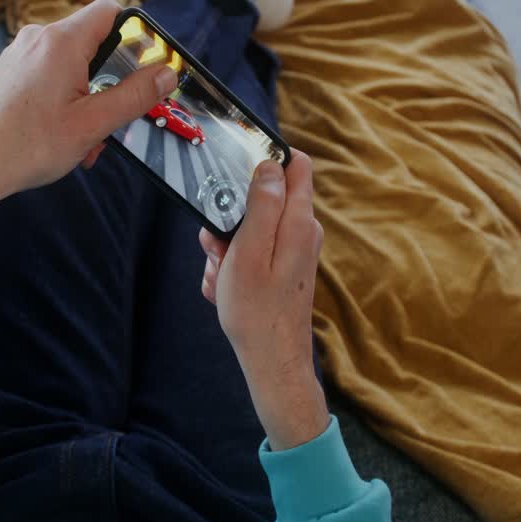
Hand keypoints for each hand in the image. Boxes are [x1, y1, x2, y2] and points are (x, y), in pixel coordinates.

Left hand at [0, 0, 177, 251]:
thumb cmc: (26, 147)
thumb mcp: (93, 125)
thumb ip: (135, 96)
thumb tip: (168, 74)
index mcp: (62, 41)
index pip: (111, 10)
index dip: (136, 34)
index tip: (147, 68)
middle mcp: (39, 39)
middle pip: (94, 42)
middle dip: (112, 80)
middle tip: (115, 118)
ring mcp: (21, 55)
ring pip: (73, 65)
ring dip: (90, 98)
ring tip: (86, 141)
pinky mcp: (10, 73)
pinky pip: (51, 77)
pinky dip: (67, 101)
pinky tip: (64, 138)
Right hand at [198, 150, 330, 449]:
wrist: (272, 362)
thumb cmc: (256, 311)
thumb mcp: (248, 251)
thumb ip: (262, 205)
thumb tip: (270, 164)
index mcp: (298, 221)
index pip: (295, 163)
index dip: (265, 160)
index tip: (235, 173)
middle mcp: (302, 231)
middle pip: (263, 198)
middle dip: (232, 215)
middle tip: (217, 246)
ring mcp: (294, 250)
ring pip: (251, 228)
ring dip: (228, 247)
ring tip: (221, 275)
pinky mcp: (284, 268)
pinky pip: (253, 253)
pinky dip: (235, 267)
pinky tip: (227, 289)